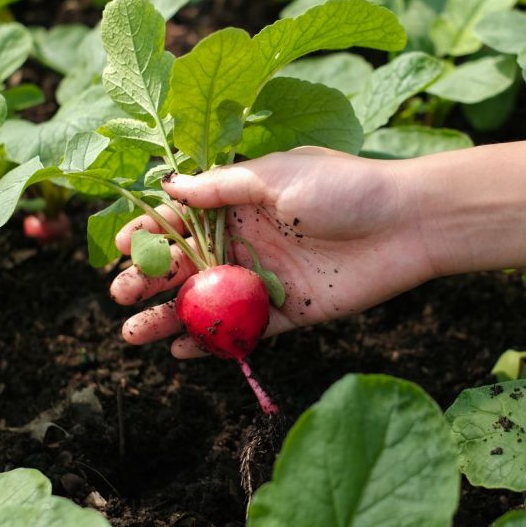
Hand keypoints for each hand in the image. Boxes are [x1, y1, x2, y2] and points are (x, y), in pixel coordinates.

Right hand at [109, 147, 435, 357]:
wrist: (408, 223)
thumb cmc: (345, 187)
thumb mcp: (277, 176)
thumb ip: (223, 188)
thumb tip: (168, 186)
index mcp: (244, 201)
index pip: (185, 218)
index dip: (150, 233)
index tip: (117, 249)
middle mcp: (250, 239)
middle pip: (189, 264)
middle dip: (150, 280)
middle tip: (121, 296)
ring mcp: (269, 277)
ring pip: (209, 301)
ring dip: (171, 317)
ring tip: (134, 334)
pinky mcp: (292, 311)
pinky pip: (246, 330)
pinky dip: (215, 341)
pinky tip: (184, 350)